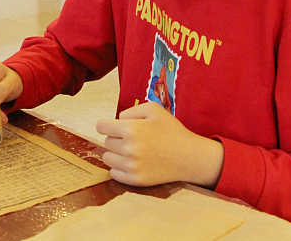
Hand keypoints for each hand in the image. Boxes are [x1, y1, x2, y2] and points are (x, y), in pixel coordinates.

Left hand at [96, 102, 223, 187]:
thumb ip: (130, 110)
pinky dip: (119, 168)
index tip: (112, 127)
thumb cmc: (172, 131)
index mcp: (130, 129)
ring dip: (116, 154)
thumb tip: (117, 120)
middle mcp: (128, 149)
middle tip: (131, 139)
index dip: (106, 125)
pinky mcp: (135, 180)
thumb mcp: (153, 109)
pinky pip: (114, 173)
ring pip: (107, 158)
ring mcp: (131, 166)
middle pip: (106, 142)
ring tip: (131, 151)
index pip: (101, 126)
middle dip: (115, 138)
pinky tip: (133, 162)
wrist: (189, 157)